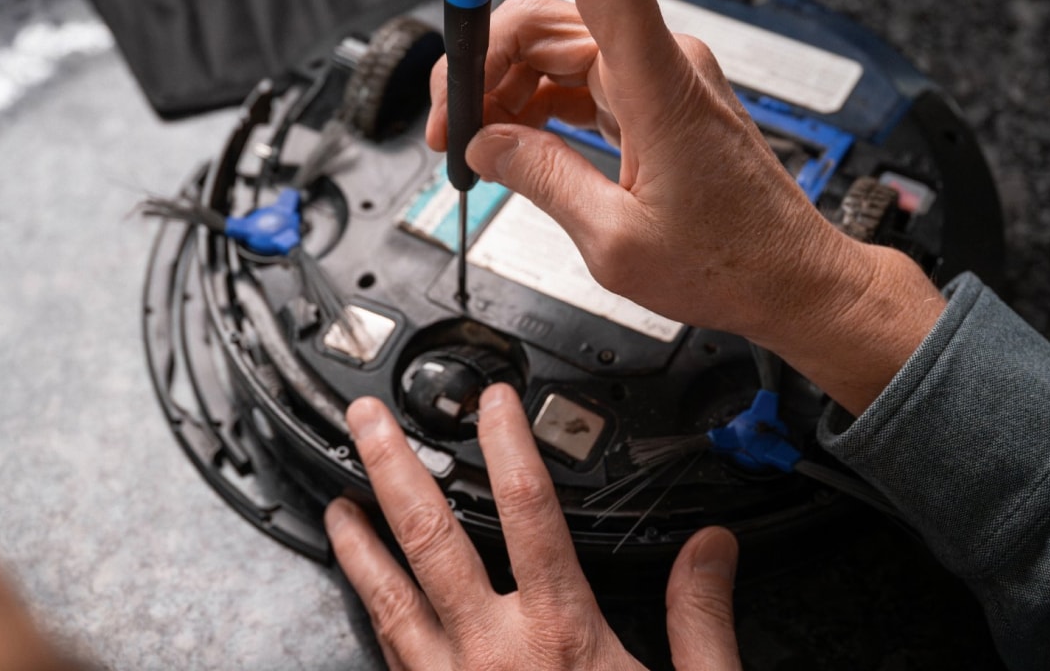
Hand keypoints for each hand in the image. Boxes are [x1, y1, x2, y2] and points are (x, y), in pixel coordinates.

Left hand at [325, 385, 741, 669]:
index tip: (493, 402)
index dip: (508, 443)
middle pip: (431, 538)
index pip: (528, 510)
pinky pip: (390, 655)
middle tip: (369, 419)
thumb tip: (712, 549)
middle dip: (395, 468)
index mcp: (560, 635)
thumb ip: (700, 618)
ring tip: (337, 499)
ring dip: (360, 540)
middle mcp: (492, 654)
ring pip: (389, 597)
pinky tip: (362, 594)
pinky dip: (370, 613)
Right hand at [427, 0, 944, 413]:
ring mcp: (658, 79)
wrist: (790, 280)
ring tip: (474, 145)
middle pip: (547, 15)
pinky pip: (576, 78)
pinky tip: (512, 142)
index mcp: (659, 85)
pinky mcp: (654, 101)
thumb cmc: (731, 262)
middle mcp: (662, 64)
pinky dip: (534, 104)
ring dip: (501, 86)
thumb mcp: (615, 240)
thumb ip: (541, 179)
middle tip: (449, 125)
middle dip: (481, 60)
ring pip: (553, 47)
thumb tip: (485, 144)